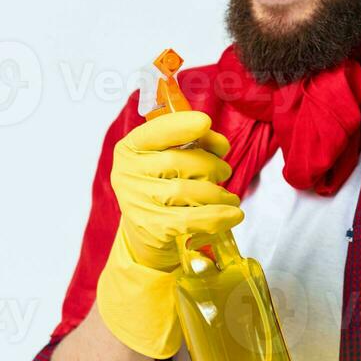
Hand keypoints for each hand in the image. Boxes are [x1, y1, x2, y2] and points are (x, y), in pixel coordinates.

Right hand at [97, 110, 243, 357]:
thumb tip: (219, 144)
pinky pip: (193, 219)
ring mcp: (137, 203)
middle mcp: (127, 174)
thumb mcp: (168, 161)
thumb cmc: (163, 191)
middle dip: (212, 165)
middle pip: (180, 160)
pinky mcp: (153, 229)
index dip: (181, 126)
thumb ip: (191, 144)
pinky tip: (234, 214)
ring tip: (229, 197)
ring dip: (219, 192)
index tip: (205, 122)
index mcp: (130, 150)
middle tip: (225, 172)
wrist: (147, 238)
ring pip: (189, 190)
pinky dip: (219, 216)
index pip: (154, 131)